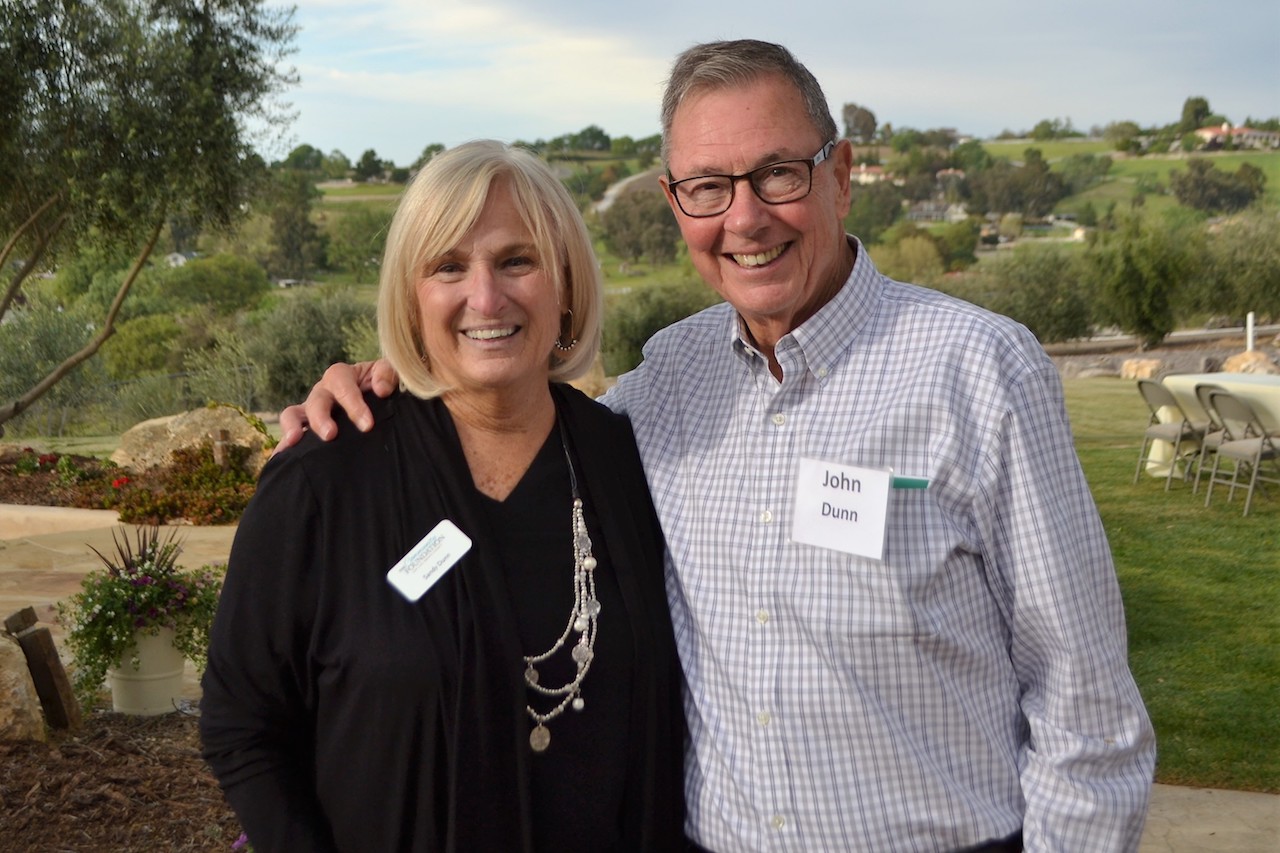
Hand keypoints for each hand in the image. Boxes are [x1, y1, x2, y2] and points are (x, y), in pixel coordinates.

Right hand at [274, 360, 398, 453]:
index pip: (342, 385)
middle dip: (321, 418)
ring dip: (292, 427)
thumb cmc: (380, 386)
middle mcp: (323, 392)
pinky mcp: (306, 428)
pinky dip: (284, 446)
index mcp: (341, 376)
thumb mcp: (387, 373)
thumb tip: (381, 389)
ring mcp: (311, 410)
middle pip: (316, 401)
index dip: (353, 404)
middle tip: (330, 435)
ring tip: (294, 441)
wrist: (376, 401)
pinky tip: (281, 459)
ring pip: (293, 414)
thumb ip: (387, 375)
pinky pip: (290, 435)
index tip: (367, 425)